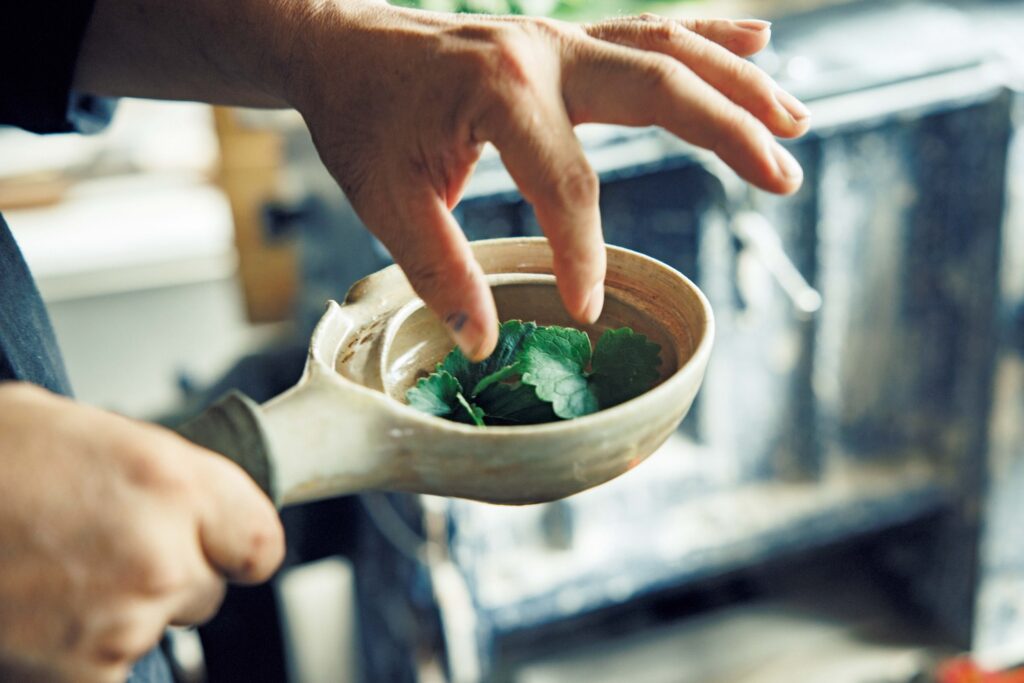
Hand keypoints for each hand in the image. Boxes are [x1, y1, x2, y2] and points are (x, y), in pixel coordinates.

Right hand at [0, 383, 283, 682]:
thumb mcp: (81, 431)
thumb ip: (152, 471)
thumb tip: (181, 495)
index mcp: (172, 481)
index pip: (261, 540)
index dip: (238, 543)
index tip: (224, 545)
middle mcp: (162, 554)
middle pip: (208, 589)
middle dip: (171, 575)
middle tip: (108, 551)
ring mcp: (123, 622)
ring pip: (157, 632)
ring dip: (121, 613)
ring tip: (55, 577)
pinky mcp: (83, 675)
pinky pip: (110, 669)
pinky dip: (79, 653)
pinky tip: (37, 615)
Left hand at [287, 4, 809, 358]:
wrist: (340, 47)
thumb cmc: (361, 119)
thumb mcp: (386, 201)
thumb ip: (440, 270)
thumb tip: (485, 340)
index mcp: (500, 90)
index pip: (569, 184)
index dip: (583, 253)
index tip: (588, 309)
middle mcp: (543, 52)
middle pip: (659, 88)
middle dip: (728, 132)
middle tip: (783, 178)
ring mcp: (559, 37)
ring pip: (668, 51)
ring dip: (736, 84)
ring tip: (792, 124)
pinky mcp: (564, 40)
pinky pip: (649, 31)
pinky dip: (708, 36)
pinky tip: (760, 40)